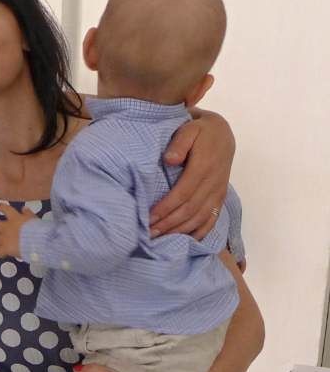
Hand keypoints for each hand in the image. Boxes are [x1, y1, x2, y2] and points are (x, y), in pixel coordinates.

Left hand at [0, 202, 35, 257]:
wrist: (37, 241)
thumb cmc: (38, 229)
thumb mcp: (34, 219)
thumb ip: (27, 214)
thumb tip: (24, 209)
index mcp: (15, 217)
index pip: (5, 208)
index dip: (1, 207)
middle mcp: (7, 227)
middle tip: (3, 232)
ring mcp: (4, 238)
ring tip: (5, 244)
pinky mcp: (5, 249)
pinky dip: (0, 253)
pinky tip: (4, 254)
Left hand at [150, 111, 233, 239]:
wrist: (223, 134)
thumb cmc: (200, 131)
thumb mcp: (190, 129)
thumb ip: (180, 142)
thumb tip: (170, 159)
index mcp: (204, 167)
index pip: (183, 193)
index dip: (165, 208)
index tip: (148, 218)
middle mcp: (213, 183)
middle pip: (190, 210)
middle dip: (168, 224)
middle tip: (148, 234)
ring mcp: (218, 192)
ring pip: (200, 218)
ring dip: (180, 231)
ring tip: (160, 239)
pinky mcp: (220, 198)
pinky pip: (212, 219)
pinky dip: (199, 233)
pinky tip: (185, 242)